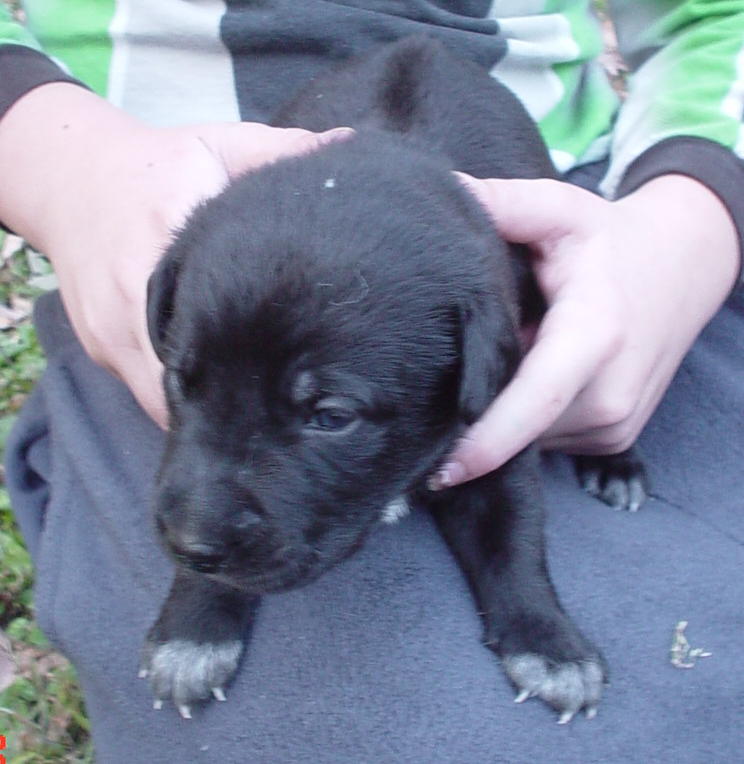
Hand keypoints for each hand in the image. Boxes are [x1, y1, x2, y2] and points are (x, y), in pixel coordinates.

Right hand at [0, 83, 349, 425]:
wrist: (70, 178)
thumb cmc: (158, 166)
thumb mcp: (219, 146)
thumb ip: (282, 150)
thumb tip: (349, 146)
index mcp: (167, 237)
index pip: (212, 317)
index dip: (254, 358)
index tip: (294, 378)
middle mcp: (132, 292)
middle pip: (186, 376)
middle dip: (232, 401)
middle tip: (281, 414)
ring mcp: (109, 328)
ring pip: (160, 398)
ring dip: (203, 409)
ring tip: (250, 417)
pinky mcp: (97, 346)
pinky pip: (140, 391)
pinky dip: (175, 401)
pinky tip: (212, 401)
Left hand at [432, 174, 738, 486]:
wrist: (685, 266)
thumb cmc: (613, 239)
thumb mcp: (559, 210)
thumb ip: (500, 203)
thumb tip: (441, 198)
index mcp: (595, 336)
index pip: (533, 402)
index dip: (485, 441)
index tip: (439, 471)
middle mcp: (610, 394)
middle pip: (520, 424)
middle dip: (476, 414)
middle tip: (442, 384)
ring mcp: (616, 423)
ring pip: (532, 436)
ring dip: (504, 411)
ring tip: (506, 359)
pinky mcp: (615, 436)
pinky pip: (550, 437)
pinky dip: (528, 416)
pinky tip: (529, 375)